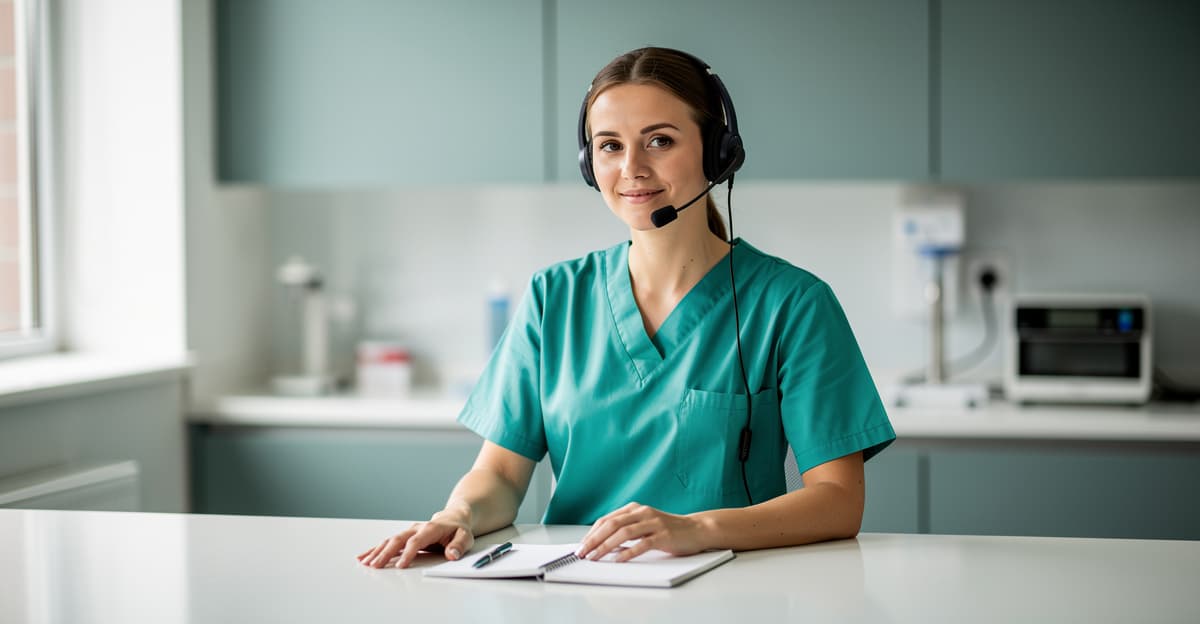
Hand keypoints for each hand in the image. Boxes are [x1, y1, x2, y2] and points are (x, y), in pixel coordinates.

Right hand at [356, 510, 473, 568]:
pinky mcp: (406, 536)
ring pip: (390, 540)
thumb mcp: (466, 537)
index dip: (408, 553)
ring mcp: (409, 531)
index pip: (416, 541)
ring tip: (366, 563)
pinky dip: (376, 549)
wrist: (454, 517)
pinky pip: (389, 542)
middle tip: (376, 566)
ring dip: (377, 551)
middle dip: (386, 553)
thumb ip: (459, 545)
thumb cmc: (459, 529)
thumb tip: (452, 554)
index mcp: (431, 528)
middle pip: (398, 540)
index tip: (401, 566)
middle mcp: (417, 528)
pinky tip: (365, 556)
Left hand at [576, 502, 711, 562]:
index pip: (607, 519)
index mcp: (635, 508)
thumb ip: (627, 530)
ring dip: (606, 546)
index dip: (592, 533)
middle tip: (583, 553)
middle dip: (594, 540)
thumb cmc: (669, 529)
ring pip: (624, 533)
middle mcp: (643, 512)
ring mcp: (653, 523)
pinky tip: (618, 560)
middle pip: (612, 524)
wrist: (696, 529)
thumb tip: (602, 544)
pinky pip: (642, 544)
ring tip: (595, 557)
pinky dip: (628, 552)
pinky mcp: (663, 535)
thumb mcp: (644, 524)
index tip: (582, 545)